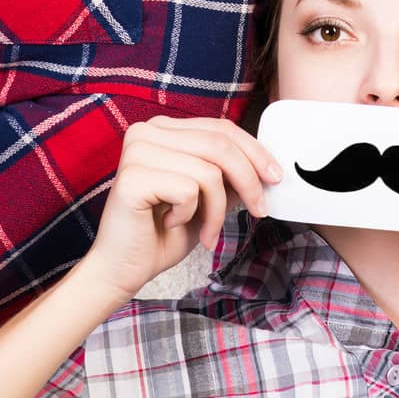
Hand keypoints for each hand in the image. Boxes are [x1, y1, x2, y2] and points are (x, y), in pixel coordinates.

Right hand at [74, 117, 282, 303]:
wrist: (123, 269)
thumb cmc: (164, 233)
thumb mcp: (209, 197)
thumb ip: (230, 175)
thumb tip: (267, 165)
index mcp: (165, 129)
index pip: (221, 128)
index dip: (255, 152)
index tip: (275, 178)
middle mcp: (147, 131)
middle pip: (220, 144)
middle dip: (248, 181)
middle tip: (259, 211)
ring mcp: (137, 151)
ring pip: (209, 170)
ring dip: (217, 209)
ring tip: (206, 231)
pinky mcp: (132, 177)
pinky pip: (188, 189)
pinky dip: (191, 215)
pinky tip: (171, 223)